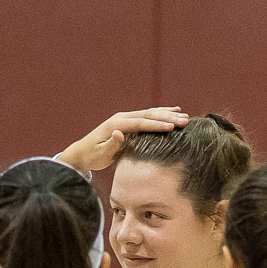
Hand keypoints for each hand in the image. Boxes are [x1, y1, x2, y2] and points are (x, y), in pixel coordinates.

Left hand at [55, 107, 189, 172]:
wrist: (82, 152)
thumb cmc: (92, 156)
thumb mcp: (100, 154)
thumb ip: (111, 144)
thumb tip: (119, 133)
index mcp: (116, 124)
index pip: (140, 123)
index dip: (156, 125)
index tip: (172, 128)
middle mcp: (121, 118)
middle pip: (148, 115)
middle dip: (167, 118)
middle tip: (184, 121)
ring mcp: (124, 118)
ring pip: (149, 113)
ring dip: (167, 114)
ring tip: (184, 116)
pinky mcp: (127, 121)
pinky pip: (147, 116)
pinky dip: (160, 113)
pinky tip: (173, 111)